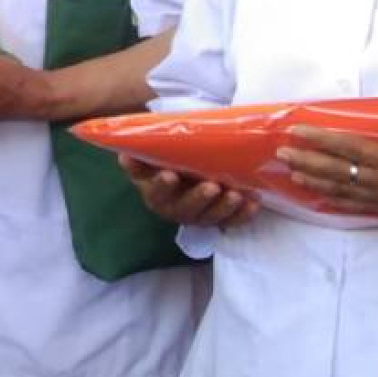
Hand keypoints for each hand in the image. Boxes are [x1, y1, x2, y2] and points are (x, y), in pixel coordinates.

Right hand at [124, 157, 255, 227]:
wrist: (181, 175)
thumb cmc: (163, 165)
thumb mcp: (148, 161)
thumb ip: (139, 159)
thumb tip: (124, 155)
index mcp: (156, 196)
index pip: (156, 193)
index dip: (162, 185)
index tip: (170, 175)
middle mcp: (177, 211)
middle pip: (187, 210)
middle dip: (200, 199)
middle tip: (211, 187)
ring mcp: (200, 217)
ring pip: (212, 218)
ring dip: (225, 208)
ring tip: (236, 195)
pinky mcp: (220, 218)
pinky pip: (232, 221)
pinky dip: (243, 214)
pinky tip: (253, 203)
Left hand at [282, 112, 377, 247]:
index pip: (349, 148)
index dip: (321, 139)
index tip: (297, 131)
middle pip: (338, 169)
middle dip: (308, 159)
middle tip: (281, 153)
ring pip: (342, 188)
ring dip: (315, 179)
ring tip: (292, 173)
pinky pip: (357, 205)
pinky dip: (336, 201)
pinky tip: (323, 199)